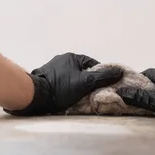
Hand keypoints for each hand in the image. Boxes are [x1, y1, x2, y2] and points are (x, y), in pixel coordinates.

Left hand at [4, 53, 123, 115]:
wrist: (35, 95)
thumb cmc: (60, 88)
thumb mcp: (85, 82)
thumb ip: (102, 77)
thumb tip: (119, 71)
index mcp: (73, 57)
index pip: (93, 64)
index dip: (100, 75)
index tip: (104, 86)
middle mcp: (62, 59)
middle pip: (82, 70)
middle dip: (88, 80)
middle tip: (92, 93)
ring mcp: (53, 68)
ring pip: (71, 76)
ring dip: (77, 85)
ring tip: (80, 97)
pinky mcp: (46, 77)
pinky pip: (61, 81)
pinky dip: (66, 87)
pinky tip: (67, 96)